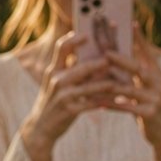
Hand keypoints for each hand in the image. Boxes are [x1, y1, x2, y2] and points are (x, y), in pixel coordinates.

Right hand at [18, 34, 128, 160]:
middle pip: (81, 67)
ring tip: (118, 81)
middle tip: (114, 57)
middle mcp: (56, 79)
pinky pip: (90, 104)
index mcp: (54, 69)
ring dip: (105, 83)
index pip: (62, 47)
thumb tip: (92, 55)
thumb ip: (69, 68)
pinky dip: (103, 102)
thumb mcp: (57, 83)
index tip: (89, 33)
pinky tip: (114, 101)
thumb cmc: (54, 101)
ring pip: (88, 87)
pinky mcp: (69, 110)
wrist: (42, 127)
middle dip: (99, 62)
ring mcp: (62, 95)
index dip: (75, 38)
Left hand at [103, 28, 160, 160]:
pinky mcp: (150, 114)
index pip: (147, 51)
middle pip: (138, 68)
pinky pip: (128, 108)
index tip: (129, 22)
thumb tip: (116, 50)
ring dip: (111, 85)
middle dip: (121, 59)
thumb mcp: (145, 85)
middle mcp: (158, 83)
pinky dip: (113, 105)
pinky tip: (100, 104)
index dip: (139, 38)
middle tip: (105, 52)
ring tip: (96, 81)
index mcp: (157, 72)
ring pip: (130, 89)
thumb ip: (134, 70)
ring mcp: (156, 98)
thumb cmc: (148, 104)